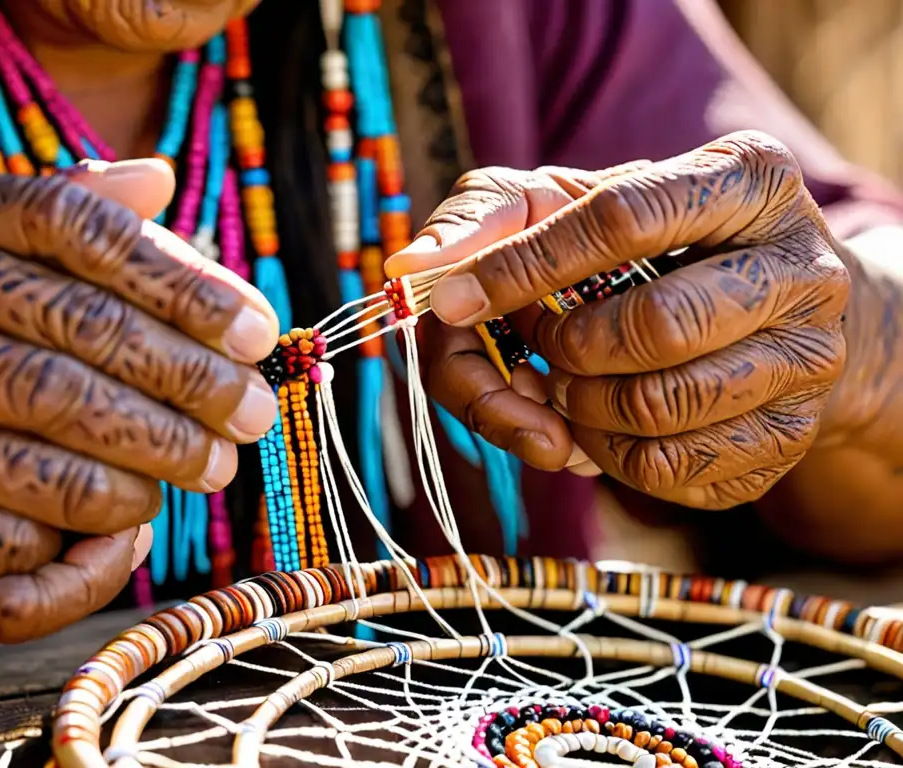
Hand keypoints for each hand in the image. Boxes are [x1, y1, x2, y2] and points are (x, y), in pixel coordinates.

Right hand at [0, 161, 277, 656]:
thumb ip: (66, 219)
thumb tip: (155, 177)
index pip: (84, 234)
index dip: (188, 285)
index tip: (258, 331)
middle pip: (86, 354)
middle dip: (196, 391)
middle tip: (254, 416)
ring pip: (60, 469)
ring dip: (154, 477)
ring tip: (206, 468)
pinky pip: (17, 565)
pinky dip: (91, 562)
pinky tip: (128, 535)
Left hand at [388, 131, 848, 509]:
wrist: (762, 318)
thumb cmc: (650, 250)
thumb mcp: (579, 204)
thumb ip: (494, 217)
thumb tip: (410, 263)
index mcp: (748, 181)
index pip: (620, 219)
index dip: (522, 266)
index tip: (451, 301)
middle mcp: (801, 269)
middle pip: (651, 327)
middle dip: (562, 348)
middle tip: (540, 347)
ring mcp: (807, 362)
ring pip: (658, 408)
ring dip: (579, 407)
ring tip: (565, 385)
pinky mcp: (788, 438)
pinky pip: (669, 469)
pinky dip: (606, 456)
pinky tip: (598, 426)